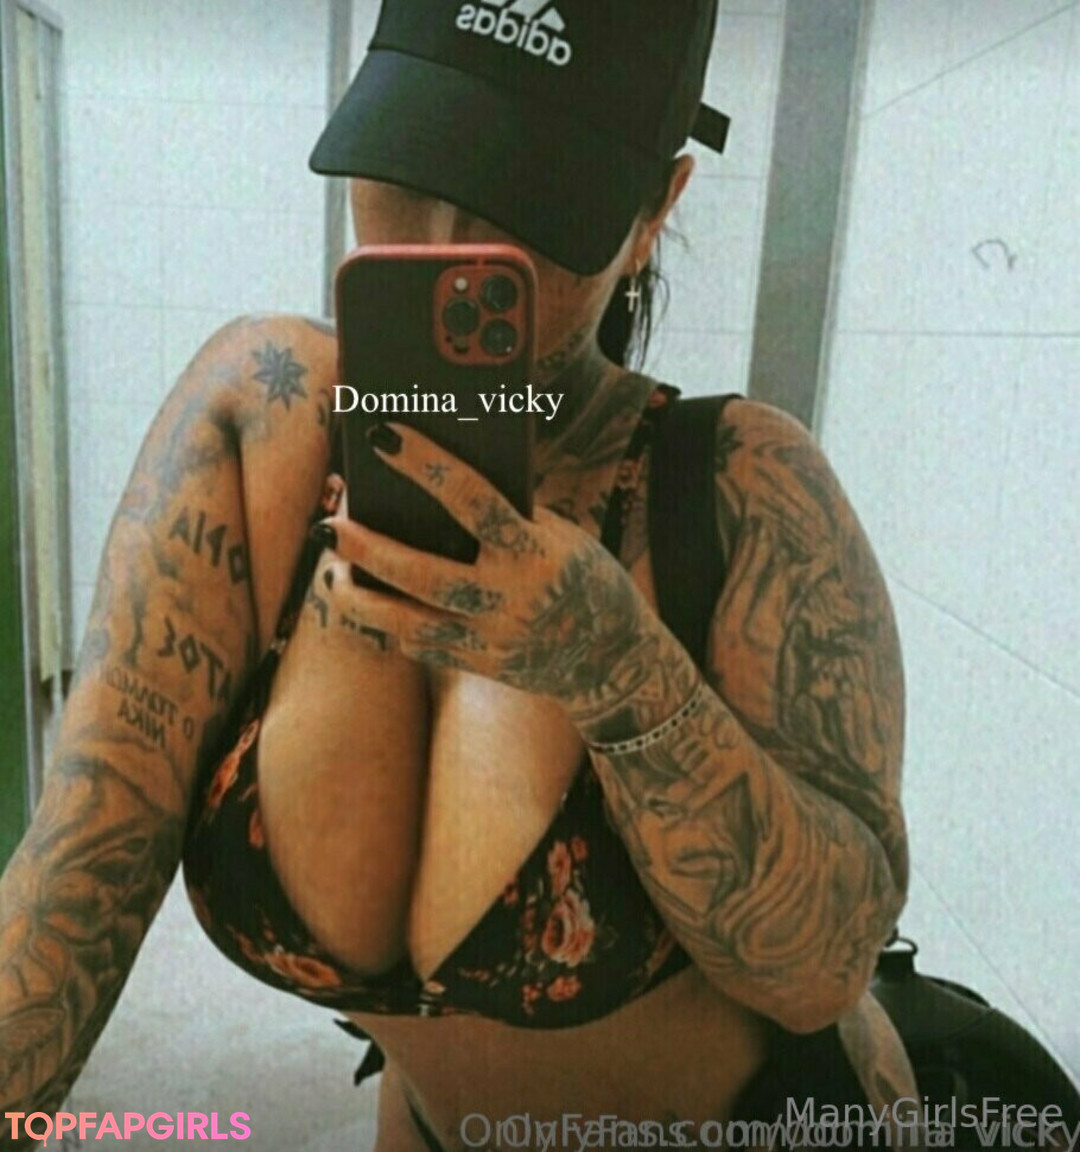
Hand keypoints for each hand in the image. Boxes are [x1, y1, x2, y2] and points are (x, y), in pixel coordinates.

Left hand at [313, 422, 655, 713]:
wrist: (614, 657)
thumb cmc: (583, 576)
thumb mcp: (559, 536)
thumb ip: (506, 518)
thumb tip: (433, 488)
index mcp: (535, 551)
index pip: (472, 500)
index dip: (425, 465)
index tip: (383, 437)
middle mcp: (511, 599)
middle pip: (421, 575)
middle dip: (368, 549)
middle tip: (333, 524)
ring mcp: (493, 639)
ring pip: (407, 624)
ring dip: (360, 599)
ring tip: (332, 574)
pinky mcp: (481, 666)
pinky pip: (422, 646)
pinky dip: (391, 624)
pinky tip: (371, 603)